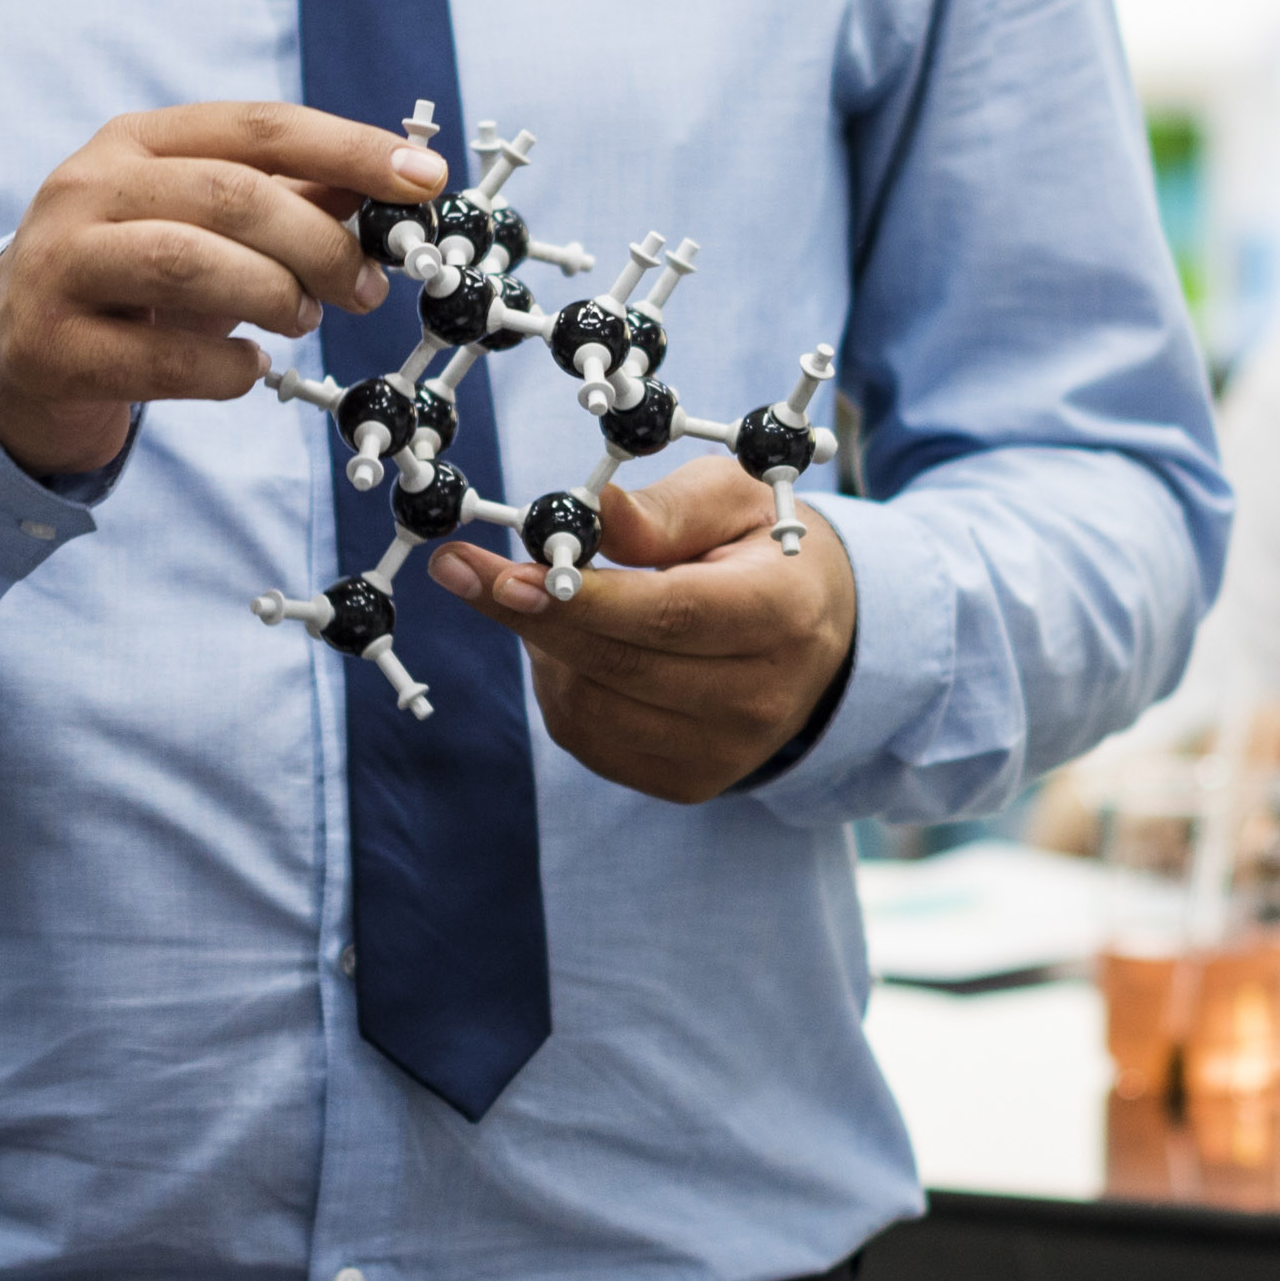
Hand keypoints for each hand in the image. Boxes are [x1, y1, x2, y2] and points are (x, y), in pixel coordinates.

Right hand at [0, 104, 447, 482]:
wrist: (10, 356)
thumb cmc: (129, 283)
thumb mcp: (201, 226)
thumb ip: (289, 200)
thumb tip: (393, 185)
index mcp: (135, 142)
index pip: (257, 126)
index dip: (349, 148)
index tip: (426, 180)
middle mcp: (88, 188)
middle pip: (230, 194)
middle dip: (319, 241)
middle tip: (362, 288)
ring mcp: (60, 267)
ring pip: (188, 263)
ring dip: (272, 295)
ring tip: (301, 320)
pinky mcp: (50, 348)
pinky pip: (161, 358)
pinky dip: (226, 368)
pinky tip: (246, 368)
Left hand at [422, 459, 857, 803]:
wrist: (818, 633)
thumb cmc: (760, 548)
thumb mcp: (730, 499)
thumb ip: (663, 510)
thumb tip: (587, 514)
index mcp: (782, 614)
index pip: (668, 615)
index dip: (578, 598)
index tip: (499, 570)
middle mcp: (759, 696)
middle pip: (620, 665)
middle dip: (530, 616)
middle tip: (462, 571)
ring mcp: (724, 751)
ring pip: (592, 708)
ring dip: (546, 651)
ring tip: (545, 600)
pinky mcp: (689, 781)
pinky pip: (590, 738)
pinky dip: (561, 687)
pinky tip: (570, 649)